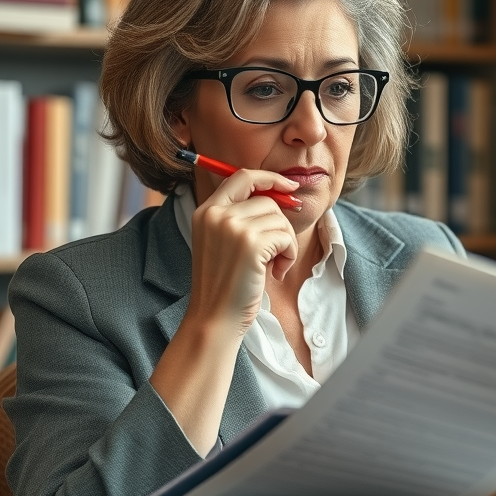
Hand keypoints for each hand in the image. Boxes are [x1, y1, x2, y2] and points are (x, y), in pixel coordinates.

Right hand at [187, 169, 299, 336]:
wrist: (214, 319)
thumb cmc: (225, 286)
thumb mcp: (223, 244)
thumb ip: (241, 218)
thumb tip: (280, 194)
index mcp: (206, 211)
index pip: (241, 176)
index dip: (269, 178)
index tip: (289, 187)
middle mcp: (216, 214)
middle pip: (267, 200)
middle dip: (281, 225)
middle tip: (277, 253)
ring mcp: (232, 226)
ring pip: (280, 219)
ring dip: (286, 244)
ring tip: (273, 266)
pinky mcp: (251, 243)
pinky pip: (286, 236)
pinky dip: (289, 255)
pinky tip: (276, 273)